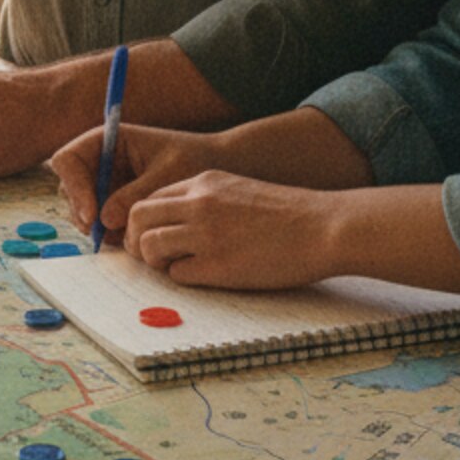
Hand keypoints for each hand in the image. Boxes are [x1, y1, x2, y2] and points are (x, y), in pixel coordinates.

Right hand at [48, 122, 226, 238]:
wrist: (217, 168)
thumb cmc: (194, 159)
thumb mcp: (168, 173)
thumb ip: (135, 194)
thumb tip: (104, 220)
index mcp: (107, 141)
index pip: (68, 160)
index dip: (74, 186)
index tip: (92, 214)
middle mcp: (100, 163)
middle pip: (69, 188)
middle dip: (82, 212)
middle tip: (103, 235)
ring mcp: (105, 186)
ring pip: (82, 210)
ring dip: (96, 227)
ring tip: (125, 237)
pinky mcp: (115, 207)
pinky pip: (101, 224)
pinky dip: (110, 234)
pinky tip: (131, 238)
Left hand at [123, 172, 345, 290]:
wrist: (323, 227)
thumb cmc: (288, 214)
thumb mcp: (239, 190)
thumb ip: (205, 200)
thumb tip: (174, 223)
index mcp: (204, 182)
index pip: (150, 197)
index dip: (144, 220)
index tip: (152, 235)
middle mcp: (198, 203)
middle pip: (137, 217)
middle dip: (136, 239)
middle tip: (150, 255)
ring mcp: (206, 234)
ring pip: (148, 246)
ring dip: (155, 261)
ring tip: (176, 267)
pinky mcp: (217, 266)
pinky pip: (177, 275)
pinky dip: (182, 278)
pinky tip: (204, 276)